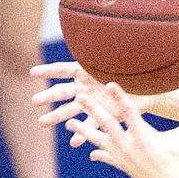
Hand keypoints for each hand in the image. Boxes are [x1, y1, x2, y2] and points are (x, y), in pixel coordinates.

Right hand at [30, 61, 147, 147]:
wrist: (146, 92)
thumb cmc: (131, 73)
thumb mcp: (120, 63)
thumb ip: (108, 56)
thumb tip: (104, 35)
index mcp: (85, 72)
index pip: (63, 69)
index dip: (48, 71)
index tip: (32, 72)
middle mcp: (83, 88)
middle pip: (61, 92)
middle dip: (48, 96)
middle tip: (34, 101)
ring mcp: (90, 103)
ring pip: (69, 110)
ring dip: (56, 116)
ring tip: (42, 122)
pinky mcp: (100, 116)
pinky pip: (89, 125)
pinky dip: (82, 133)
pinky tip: (74, 142)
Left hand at [66, 83, 178, 177]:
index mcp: (144, 136)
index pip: (128, 111)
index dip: (119, 96)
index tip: (108, 84)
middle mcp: (130, 146)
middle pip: (107, 124)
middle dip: (92, 109)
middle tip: (79, 96)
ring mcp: (126, 158)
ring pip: (101, 141)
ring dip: (85, 131)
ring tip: (71, 123)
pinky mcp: (127, 168)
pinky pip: (110, 159)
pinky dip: (101, 154)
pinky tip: (93, 153)